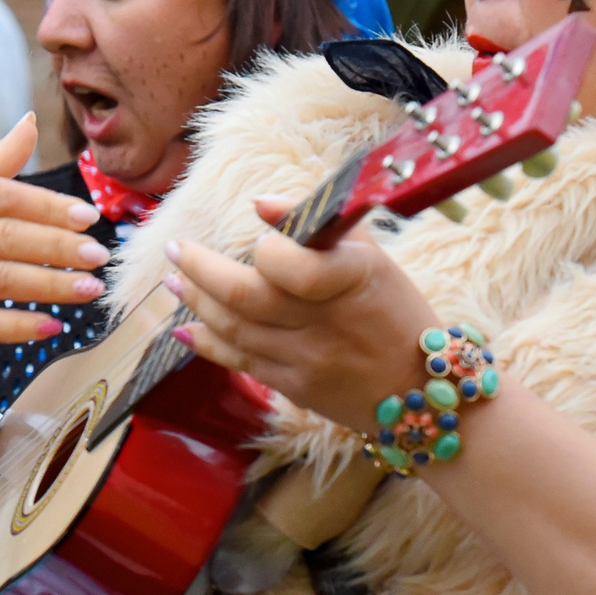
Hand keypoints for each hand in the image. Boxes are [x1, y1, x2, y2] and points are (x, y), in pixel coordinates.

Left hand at [165, 197, 441, 433]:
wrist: (420, 391)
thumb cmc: (396, 312)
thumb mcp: (371, 256)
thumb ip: (316, 223)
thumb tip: (259, 203)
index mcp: (353, 280)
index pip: (293, 265)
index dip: (266, 250)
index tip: (256, 238)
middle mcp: (326, 323)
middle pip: (245, 297)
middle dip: (199, 269)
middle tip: (176, 248)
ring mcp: (307, 360)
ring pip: (233, 330)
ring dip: (195, 302)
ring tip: (174, 281)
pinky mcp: (294, 388)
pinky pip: (239, 363)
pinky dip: (206, 343)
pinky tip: (183, 328)